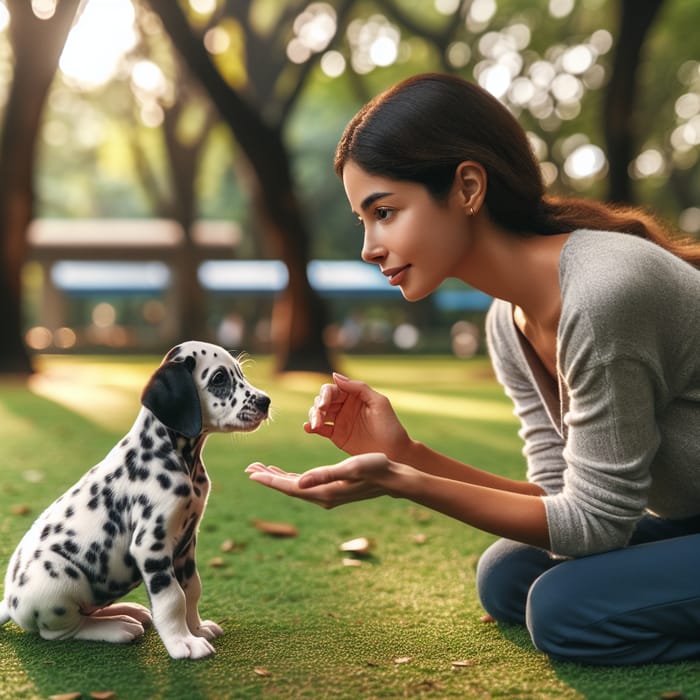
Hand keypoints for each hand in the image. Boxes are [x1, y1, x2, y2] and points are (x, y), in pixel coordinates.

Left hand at [246, 453, 401, 508]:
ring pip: (295, 486)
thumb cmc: (375, 468)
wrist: (393, 478)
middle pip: (288, 488)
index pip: (290, 487)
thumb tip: (298, 483)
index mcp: (324, 492)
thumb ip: (324, 475)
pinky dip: (291, 478)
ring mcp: (327, 494)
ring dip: (278, 478)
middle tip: (249, 468)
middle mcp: (322, 496)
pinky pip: (305, 485)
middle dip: (268, 478)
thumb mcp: (350, 468)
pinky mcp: (332, 489)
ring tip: (261, 469)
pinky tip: (286, 474)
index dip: (269, 480)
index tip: (250, 473)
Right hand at [305, 374, 411, 459]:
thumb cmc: (390, 426)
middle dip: (317, 407)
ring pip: (318, 414)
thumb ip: (358, 388)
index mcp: (354, 396)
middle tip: (319, 417)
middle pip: (322, 401)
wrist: (394, 453)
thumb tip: (334, 375)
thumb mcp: (378, 402)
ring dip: (313, 416)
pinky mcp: (336, 436)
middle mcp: (344, 406)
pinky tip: (308, 428)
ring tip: (314, 424)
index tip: (324, 405)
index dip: (325, 395)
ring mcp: (339, 421)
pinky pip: (320, 429)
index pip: (333, 390)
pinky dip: (311, 427)